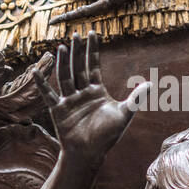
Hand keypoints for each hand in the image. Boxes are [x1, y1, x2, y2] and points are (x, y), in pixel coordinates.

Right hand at [35, 32, 148, 166]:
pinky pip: (49, 95)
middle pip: (79, 67)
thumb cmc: (107, 136)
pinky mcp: (58, 110)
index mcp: (96, 91)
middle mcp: (82, 92)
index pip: (94, 65)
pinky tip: (36, 70)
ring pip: (65, 77)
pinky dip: (42, 84)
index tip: (92, 33)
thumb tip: (151, 84)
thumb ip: (135, 98)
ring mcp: (69, 100)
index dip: (93, 50)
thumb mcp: (124, 115)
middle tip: (76, 34)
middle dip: (78, 51)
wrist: (90, 154)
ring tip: (62, 47)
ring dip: (63, 62)